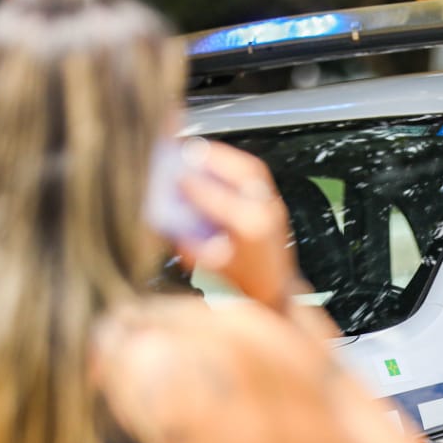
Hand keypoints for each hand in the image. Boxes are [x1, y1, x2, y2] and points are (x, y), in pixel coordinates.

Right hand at [178, 140, 300, 312]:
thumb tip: (168, 218)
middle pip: (242, 170)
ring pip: (251, 167)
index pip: (217, 196)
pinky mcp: (274, 203)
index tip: (173, 177)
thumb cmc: (244, 287)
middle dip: (211, 157)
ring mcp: (274, 205)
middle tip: (185, 149)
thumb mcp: (208, 269)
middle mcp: (266, 212)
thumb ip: (188, 243)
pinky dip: (234, 163)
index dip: (192, 185)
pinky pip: (255, 174)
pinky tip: (216, 163)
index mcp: (250, 228)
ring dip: (223, 156)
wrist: (273, 293)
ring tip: (198, 151)